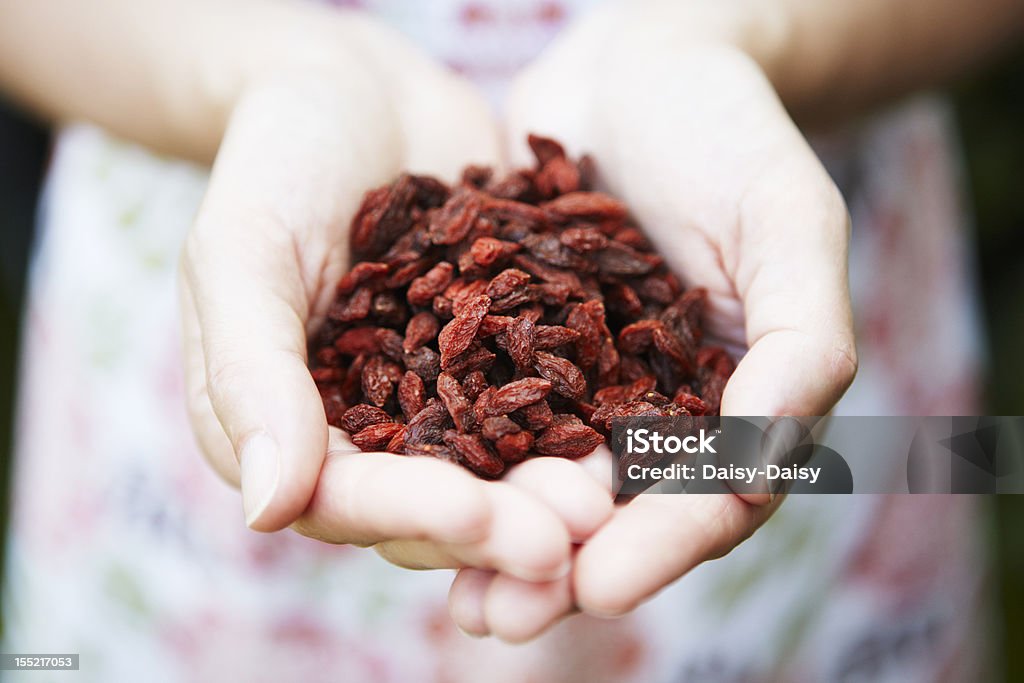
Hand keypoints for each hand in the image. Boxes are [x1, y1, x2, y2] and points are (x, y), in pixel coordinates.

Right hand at [179, 14, 609, 580]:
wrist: (357, 92)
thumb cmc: (278, 158)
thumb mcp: (242, 252)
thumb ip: (248, 372)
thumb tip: (267, 510)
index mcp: (287, 429)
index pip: (344, 499)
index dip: (411, 514)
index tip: (476, 517)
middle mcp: (368, 434)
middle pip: (434, 506)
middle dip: (503, 523)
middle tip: (578, 532)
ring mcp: (443, 400)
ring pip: (501, 469)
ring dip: (555, 491)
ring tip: (617, 498)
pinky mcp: (504, 360)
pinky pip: (548, 402)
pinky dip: (591, 422)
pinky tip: (642, 433)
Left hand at [448, 1, 856, 638]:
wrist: (633, 66)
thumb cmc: (727, 130)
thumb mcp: (786, 223)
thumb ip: (797, 341)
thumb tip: (762, 461)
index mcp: (737, 399)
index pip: (712, 496)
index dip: (661, 546)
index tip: (595, 585)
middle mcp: (657, 406)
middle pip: (618, 512)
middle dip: (560, 567)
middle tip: (498, 618)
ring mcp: (583, 382)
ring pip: (544, 480)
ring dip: (498, 540)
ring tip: (449, 596)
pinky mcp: (515, 347)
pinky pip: (483, 414)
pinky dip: (452, 460)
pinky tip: (403, 493)